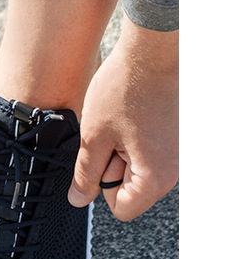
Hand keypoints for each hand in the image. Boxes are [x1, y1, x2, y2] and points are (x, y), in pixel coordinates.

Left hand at [68, 21, 178, 219]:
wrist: (155, 50)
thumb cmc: (126, 88)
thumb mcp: (94, 135)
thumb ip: (85, 172)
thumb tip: (78, 199)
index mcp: (156, 176)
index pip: (123, 209)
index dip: (101, 188)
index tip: (97, 161)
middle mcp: (175, 169)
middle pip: (132, 189)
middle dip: (112, 166)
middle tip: (108, 135)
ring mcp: (179, 152)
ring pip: (140, 168)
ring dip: (122, 151)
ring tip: (119, 123)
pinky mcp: (177, 137)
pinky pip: (150, 150)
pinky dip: (135, 139)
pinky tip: (131, 116)